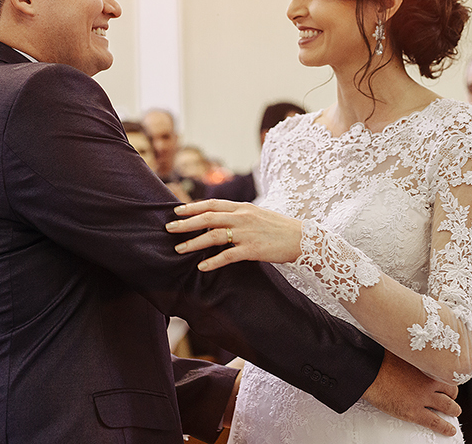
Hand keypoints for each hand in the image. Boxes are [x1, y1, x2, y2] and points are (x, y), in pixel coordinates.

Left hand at [166, 199, 302, 270]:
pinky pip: (228, 256)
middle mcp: (243, 217)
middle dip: (186, 223)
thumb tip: (221, 219)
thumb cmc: (280, 228)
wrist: (302, 239)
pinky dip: (213, 262)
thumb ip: (240, 216)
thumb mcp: (259, 214)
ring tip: (179, 249)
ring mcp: (246, 233)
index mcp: (244, 208)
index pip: (213, 204)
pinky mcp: (252, 250)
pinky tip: (201, 267)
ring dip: (193, 243)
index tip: (177, 210)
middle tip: (169, 229)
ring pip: (213, 236)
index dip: (193, 207)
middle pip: (208, 218)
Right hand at [362, 351, 459, 436]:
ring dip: (453, 410)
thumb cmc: (380, 358)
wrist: (369, 371)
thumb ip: (412, 351)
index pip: (447, 373)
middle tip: (451, 398)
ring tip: (454, 412)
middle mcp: (429, 381)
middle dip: (452, 395)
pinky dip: (445, 427)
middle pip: (451, 390)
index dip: (448, 379)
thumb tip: (411, 344)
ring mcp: (423, 398)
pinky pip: (435, 422)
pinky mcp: (414, 412)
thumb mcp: (401, 349)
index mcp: (427, 365)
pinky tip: (450, 430)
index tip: (447, 381)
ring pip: (448, 407)